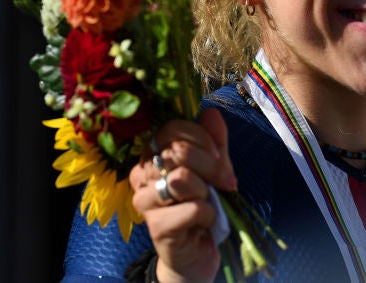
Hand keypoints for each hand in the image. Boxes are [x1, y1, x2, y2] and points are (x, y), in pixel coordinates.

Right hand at [130, 107, 236, 282]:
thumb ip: (214, 142)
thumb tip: (211, 112)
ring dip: (206, 191)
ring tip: (207, 203)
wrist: (195, 253)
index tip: (218, 157)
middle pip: (179, 151)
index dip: (202, 138)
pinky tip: (203, 222)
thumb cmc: (201, 206)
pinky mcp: (156, 227)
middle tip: (225, 182)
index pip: (172, 128)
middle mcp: (141, 173)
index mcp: (151, 154)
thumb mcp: (213, 168)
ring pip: (182, 178)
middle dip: (212, 165)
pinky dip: (208, 214)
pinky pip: (192, 208)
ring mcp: (144, 200)